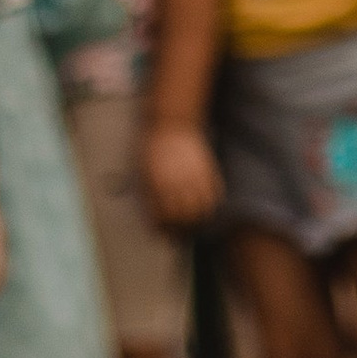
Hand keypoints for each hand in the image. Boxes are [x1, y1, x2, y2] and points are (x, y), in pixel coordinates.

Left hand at [139, 117, 220, 231]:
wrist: (170, 123)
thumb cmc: (152, 150)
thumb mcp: (143, 174)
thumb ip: (149, 198)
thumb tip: (155, 221)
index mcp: (158, 185)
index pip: (163, 218)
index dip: (164, 229)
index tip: (164, 233)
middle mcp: (177, 182)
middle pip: (185, 217)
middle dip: (182, 229)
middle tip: (180, 232)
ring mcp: (193, 175)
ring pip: (202, 208)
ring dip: (198, 218)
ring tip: (193, 222)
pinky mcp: (206, 168)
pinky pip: (214, 193)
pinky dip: (211, 203)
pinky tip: (204, 206)